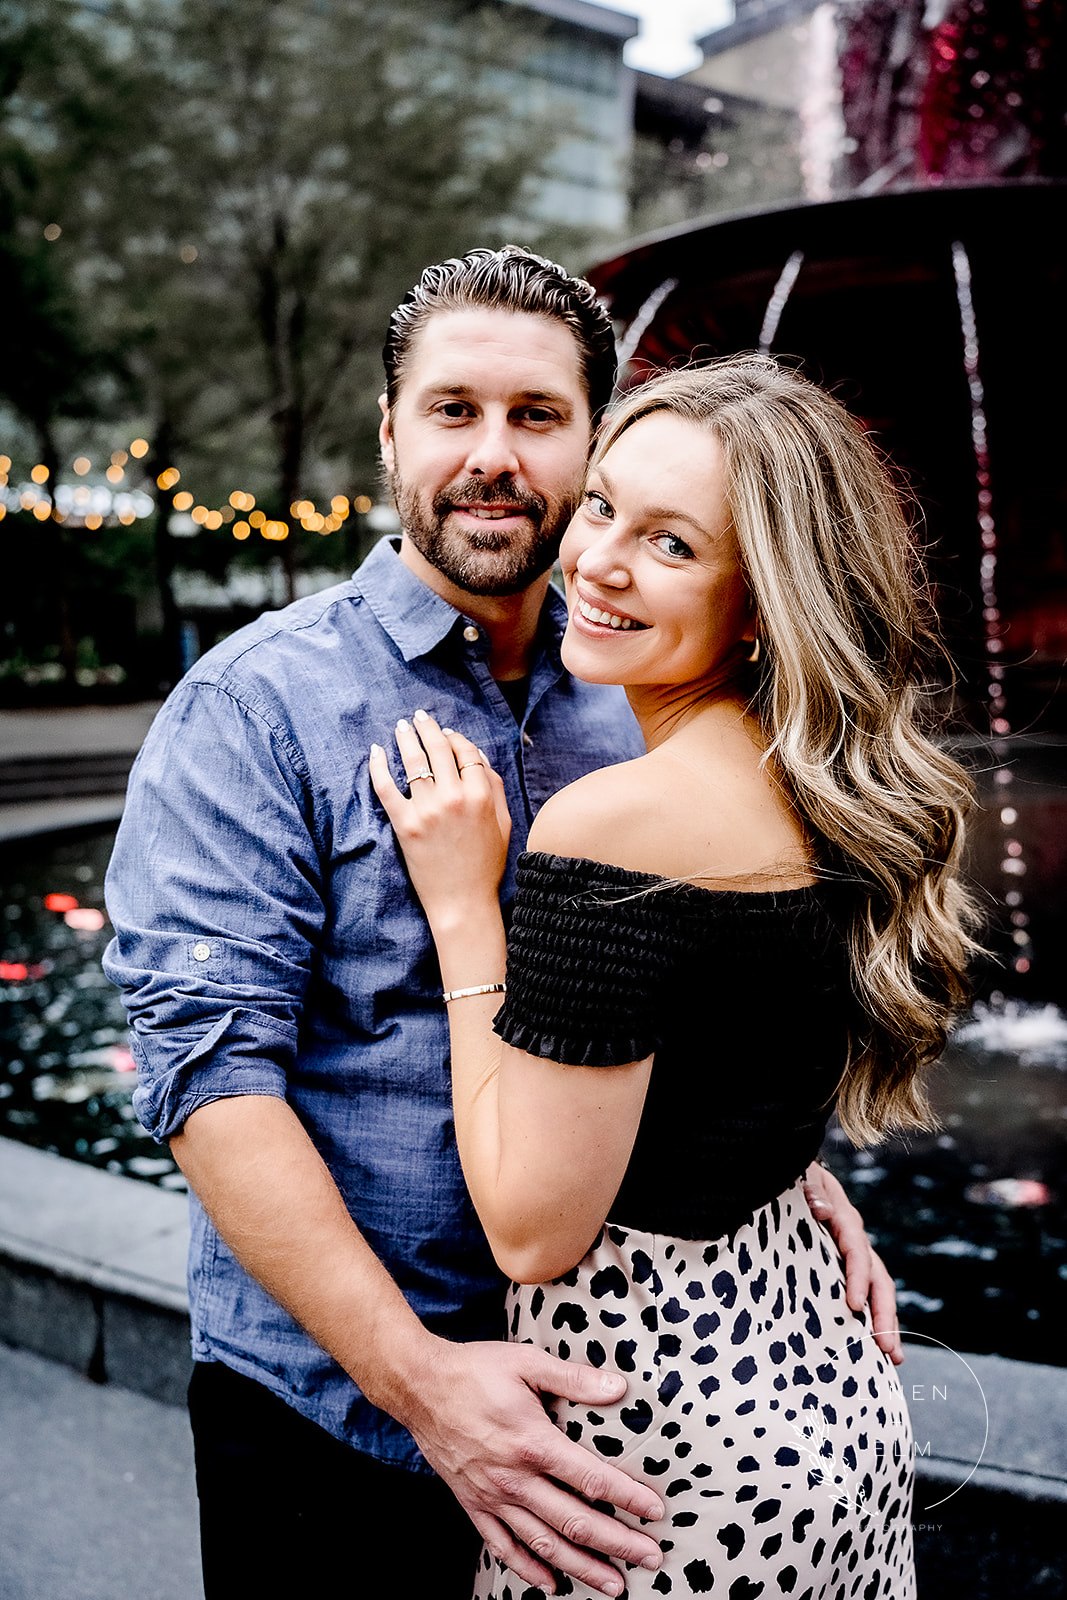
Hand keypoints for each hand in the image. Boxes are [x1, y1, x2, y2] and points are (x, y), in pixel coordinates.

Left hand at [369, 711, 510, 927]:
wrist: (461, 901)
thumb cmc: (485, 865)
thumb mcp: (503, 823)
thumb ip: (495, 787)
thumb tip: (479, 756)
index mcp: (481, 795)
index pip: (467, 752)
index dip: (457, 738)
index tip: (448, 733)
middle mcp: (453, 797)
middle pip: (439, 749)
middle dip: (428, 728)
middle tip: (419, 717)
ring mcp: (427, 810)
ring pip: (414, 761)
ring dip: (406, 738)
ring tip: (401, 726)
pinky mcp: (404, 824)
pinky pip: (386, 787)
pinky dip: (379, 766)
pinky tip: (376, 751)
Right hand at [405, 1337, 663, 1595]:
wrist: (419, 1386)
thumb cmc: (475, 1369)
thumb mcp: (527, 1361)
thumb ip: (573, 1378)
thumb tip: (619, 1388)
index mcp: (533, 1442)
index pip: (590, 1478)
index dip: (627, 1497)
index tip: (656, 1511)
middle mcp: (515, 1478)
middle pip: (574, 1521)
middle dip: (617, 1543)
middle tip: (651, 1558)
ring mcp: (492, 1496)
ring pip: (543, 1542)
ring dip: (581, 1567)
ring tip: (613, 1585)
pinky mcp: (473, 1503)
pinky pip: (502, 1545)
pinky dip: (526, 1568)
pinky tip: (548, 1584)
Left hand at [802, 1160, 902, 1364]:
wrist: (796, 1178)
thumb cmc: (795, 1179)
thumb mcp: (802, 1177)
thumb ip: (811, 1189)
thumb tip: (821, 1210)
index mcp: (844, 1218)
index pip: (855, 1250)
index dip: (858, 1277)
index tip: (854, 1305)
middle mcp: (855, 1240)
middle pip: (877, 1278)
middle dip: (884, 1313)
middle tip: (887, 1347)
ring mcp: (854, 1256)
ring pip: (877, 1291)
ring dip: (886, 1323)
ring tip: (893, 1357)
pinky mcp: (845, 1268)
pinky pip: (865, 1295)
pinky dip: (872, 1320)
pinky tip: (875, 1349)